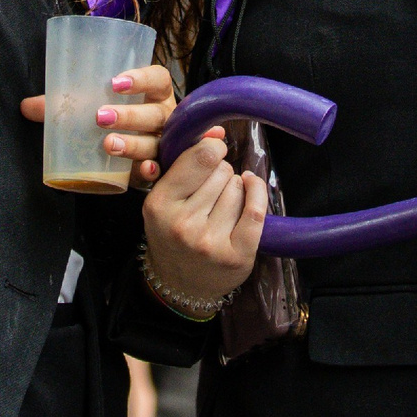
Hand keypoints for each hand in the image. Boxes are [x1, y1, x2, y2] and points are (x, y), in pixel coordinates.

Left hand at [20, 63, 178, 186]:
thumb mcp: (94, 107)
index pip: (157, 78)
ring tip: (109, 144)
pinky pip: (159, 169)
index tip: (114, 82)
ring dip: (134, 143)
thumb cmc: (115, 118)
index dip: (141, 78)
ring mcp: (164, 143)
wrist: (135, 152)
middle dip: (129, 115)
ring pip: (154, 142)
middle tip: (100, 117)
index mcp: (154, 93)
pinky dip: (151, 170)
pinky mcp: (159, 167)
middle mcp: (163, 116)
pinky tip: (141, 171)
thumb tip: (26, 106)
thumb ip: (64, 106)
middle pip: (154, 113)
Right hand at [141, 129, 265, 310]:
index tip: (212, 153)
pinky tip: (250, 188)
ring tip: (220, 204)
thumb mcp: (164, 199)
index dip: (212, 149)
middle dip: (220, 173)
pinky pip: (256, 210)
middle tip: (210, 191)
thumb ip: (184, 164)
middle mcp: (182, 225)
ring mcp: (209, 242)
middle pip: (221, 171)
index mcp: (159, 204)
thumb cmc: (172, 233)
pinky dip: (257, 192)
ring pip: (238, 188)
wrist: (180, 285)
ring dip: (235, 189)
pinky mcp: (236, 256)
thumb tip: (217, 131)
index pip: (201, 157)